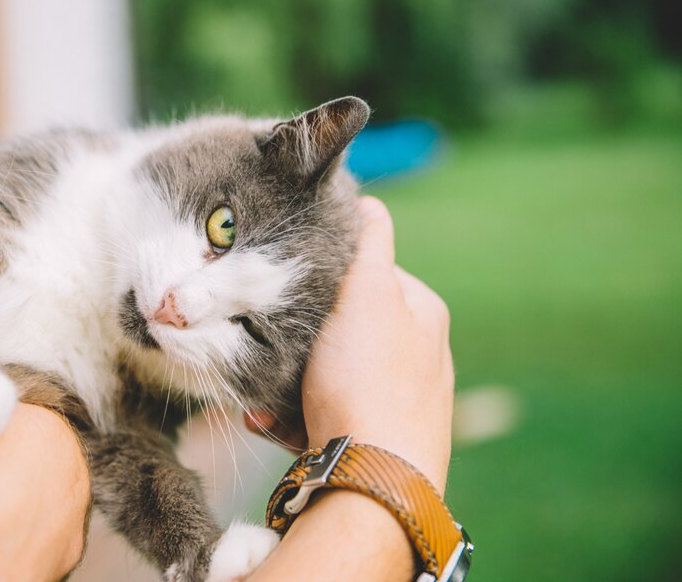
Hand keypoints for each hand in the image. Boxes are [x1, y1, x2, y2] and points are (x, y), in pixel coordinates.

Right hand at [246, 196, 453, 491]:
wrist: (372, 481)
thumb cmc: (368, 382)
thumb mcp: (368, 296)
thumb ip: (370, 245)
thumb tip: (369, 202)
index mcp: (422, 315)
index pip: (368, 274)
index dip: (324, 279)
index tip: (289, 294)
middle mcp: (418, 356)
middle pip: (340, 328)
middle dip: (297, 340)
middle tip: (267, 349)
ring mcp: (398, 401)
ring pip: (325, 374)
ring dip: (285, 382)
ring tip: (261, 399)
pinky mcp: (373, 439)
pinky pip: (323, 413)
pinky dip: (294, 416)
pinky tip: (272, 425)